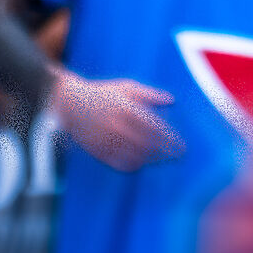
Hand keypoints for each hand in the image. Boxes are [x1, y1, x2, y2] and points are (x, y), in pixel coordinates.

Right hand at [54, 74, 180, 171]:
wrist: (71, 104)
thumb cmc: (103, 93)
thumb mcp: (127, 87)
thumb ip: (150, 94)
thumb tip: (172, 100)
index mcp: (127, 109)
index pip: (155, 128)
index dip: (170, 139)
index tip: (181, 145)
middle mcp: (118, 126)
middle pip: (148, 145)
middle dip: (166, 152)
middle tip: (178, 156)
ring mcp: (108, 140)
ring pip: (136, 156)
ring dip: (152, 160)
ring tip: (162, 159)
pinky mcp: (99, 151)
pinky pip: (120, 163)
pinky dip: (134, 165)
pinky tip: (142, 163)